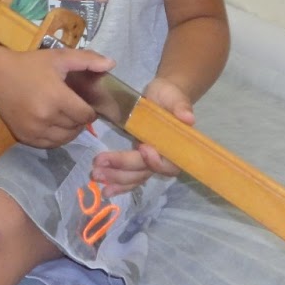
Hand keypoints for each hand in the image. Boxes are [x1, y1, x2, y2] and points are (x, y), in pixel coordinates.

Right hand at [0, 46, 109, 149]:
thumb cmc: (29, 65)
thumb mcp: (59, 57)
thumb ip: (87, 60)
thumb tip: (111, 64)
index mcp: (57, 98)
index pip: (86, 115)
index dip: (90, 110)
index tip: (85, 103)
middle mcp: (46, 118)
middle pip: (76, 127)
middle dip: (80, 118)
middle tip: (75, 107)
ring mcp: (34, 130)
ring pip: (65, 139)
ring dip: (70, 130)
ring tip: (66, 116)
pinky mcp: (25, 137)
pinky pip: (50, 145)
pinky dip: (56, 137)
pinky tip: (54, 124)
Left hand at [89, 78, 194, 195]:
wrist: (160, 96)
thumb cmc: (170, 96)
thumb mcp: (174, 97)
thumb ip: (181, 106)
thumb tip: (188, 118)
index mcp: (176, 147)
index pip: (167, 162)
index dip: (154, 160)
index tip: (142, 148)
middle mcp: (164, 159)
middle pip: (144, 171)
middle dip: (122, 171)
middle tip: (99, 167)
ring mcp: (150, 161)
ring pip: (135, 177)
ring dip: (115, 179)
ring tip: (96, 176)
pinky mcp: (139, 160)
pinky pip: (130, 176)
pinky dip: (118, 183)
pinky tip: (105, 188)